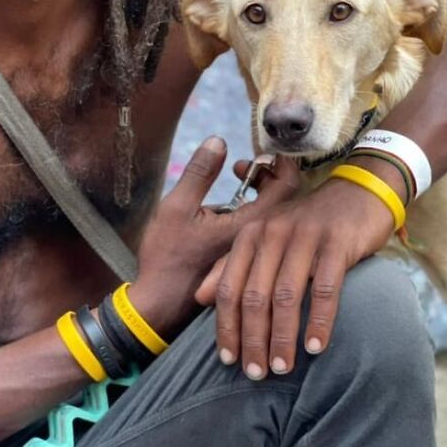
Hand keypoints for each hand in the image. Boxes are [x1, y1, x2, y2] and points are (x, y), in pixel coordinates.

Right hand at [128, 138, 299, 339]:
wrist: (159, 306)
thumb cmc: (167, 258)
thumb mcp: (177, 208)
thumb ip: (200, 174)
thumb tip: (219, 140)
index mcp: (250, 225)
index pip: (288, 186)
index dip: (282, 162)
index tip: (263, 151)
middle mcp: (259, 240)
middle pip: (284, 198)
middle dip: (267, 173)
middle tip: (242, 163)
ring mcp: (253, 251)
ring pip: (272, 212)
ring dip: (259, 188)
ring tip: (235, 173)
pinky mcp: (244, 258)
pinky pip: (261, 226)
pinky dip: (251, 205)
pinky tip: (230, 200)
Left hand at [195, 166, 395, 379]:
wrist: (356, 194)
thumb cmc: (305, 225)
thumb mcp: (265, 238)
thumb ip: (231, 265)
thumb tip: (200, 298)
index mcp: (250, 234)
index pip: (229, 286)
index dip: (226, 326)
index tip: (228, 360)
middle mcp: (273, 233)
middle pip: (254, 295)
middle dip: (253, 339)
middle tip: (256, 374)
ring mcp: (305, 237)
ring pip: (286, 296)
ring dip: (282, 337)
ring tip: (282, 368)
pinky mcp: (336, 244)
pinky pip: (324, 289)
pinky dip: (319, 321)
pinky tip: (315, 347)